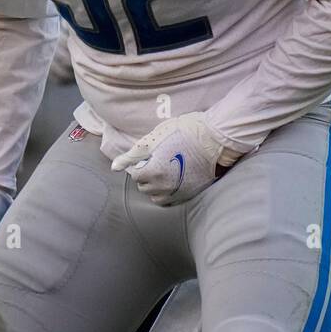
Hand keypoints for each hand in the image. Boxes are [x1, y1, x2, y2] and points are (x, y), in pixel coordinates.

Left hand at [111, 112, 233, 205]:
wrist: (215, 140)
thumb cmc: (185, 133)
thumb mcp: (155, 137)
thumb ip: (134, 154)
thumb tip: (115, 166)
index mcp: (152, 172)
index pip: (135, 174)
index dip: (141, 163)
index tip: (150, 155)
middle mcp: (163, 187)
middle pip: (144, 186)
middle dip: (147, 175)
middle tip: (158, 160)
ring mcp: (177, 193)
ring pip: (156, 195)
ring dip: (156, 186)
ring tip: (165, 171)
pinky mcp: (189, 195)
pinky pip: (171, 199)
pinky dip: (168, 191)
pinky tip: (174, 179)